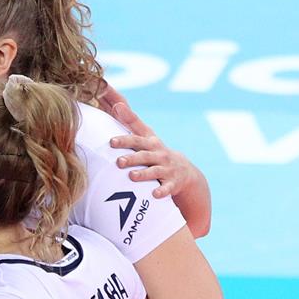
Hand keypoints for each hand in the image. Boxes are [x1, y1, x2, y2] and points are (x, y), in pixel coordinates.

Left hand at [98, 85, 205, 200]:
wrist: (183, 172)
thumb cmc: (155, 152)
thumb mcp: (145, 137)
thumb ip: (130, 121)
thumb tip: (116, 103)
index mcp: (149, 141)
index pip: (136, 130)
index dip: (127, 120)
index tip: (117, 108)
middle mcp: (158, 153)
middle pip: (143, 152)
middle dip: (130, 154)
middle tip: (116, 156)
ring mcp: (166, 168)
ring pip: (153, 171)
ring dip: (143, 173)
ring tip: (131, 176)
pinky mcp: (172, 183)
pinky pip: (166, 188)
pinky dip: (161, 191)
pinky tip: (154, 194)